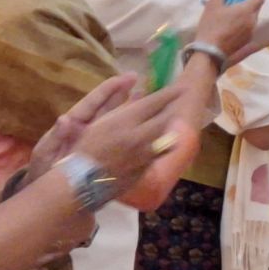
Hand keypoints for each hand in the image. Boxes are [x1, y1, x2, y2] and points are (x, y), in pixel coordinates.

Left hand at [27, 74, 138, 184]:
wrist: (47, 197)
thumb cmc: (44, 173)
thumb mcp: (46, 154)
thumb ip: (56, 137)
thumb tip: (64, 119)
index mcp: (73, 126)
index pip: (92, 104)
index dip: (107, 91)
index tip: (123, 79)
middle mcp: (86, 131)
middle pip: (106, 108)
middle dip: (120, 93)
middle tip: (138, 80)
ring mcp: (94, 143)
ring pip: (114, 122)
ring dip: (127, 109)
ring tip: (144, 95)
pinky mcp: (101, 157)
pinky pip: (117, 142)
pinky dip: (128, 133)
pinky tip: (143, 128)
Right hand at [71, 85, 189, 184]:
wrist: (84, 182)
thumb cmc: (84, 149)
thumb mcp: (99, 123)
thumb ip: (120, 107)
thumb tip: (139, 93)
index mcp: (127, 121)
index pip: (155, 103)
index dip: (169, 94)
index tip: (181, 87)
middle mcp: (141, 136)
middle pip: (165, 119)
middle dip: (175, 108)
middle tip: (184, 101)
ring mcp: (145, 154)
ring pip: (166, 137)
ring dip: (173, 126)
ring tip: (177, 119)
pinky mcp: (146, 168)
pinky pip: (160, 153)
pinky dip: (166, 145)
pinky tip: (168, 143)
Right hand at [191, 0, 264, 68]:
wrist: (210, 53)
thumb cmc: (212, 26)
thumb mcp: (213, 4)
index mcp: (247, 10)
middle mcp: (253, 21)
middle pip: (256, 7)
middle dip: (249, 1)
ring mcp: (250, 33)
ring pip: (252, 19)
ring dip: (245, 13)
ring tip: (232, 13)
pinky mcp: (246, 42)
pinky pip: (248, 28)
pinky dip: (243, 24)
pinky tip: (231, 26)